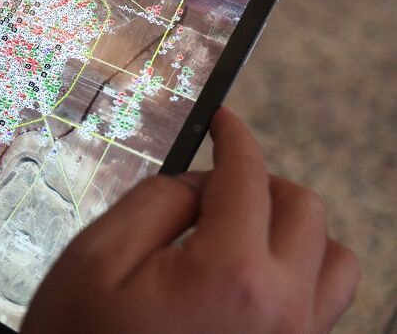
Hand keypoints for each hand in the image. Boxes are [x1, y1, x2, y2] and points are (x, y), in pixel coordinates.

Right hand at [22, 108, 359, 333]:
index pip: (247, 178)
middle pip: (304, 210)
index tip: (223, 121)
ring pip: (334, 258)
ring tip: (244, 225)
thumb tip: (200, 184)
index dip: (234, 137)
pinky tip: (255, 271)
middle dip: (263, 179)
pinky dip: (303, 269)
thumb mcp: (97, 257)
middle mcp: (281, 310)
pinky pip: (326, 302)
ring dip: (294, 226)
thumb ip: (158, 202)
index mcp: (230, 274)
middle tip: (219, 177)